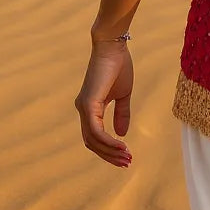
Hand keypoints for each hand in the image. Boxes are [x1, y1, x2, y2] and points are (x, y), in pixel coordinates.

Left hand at [74, 40, 133, 167]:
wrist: (113, 47)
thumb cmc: (119, 66)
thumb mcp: (123, 94)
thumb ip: (122, 113)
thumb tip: (122, 134)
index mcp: (89, 107)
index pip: (95, 136)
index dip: (108, 149)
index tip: (126, 155)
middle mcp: (82, 109)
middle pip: (92, 143)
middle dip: (109, 155)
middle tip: (127, 162)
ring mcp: (83, 108)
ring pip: (93, 140)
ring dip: (110, 151)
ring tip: (127, 156)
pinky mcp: (88, 105)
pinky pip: (97, 131)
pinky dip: (109, 141)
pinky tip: (122, 144)